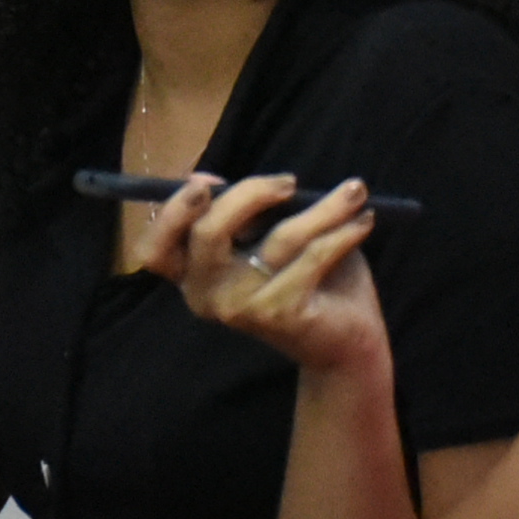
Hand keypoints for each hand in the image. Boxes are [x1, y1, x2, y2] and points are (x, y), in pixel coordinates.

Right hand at [143, 173, 389, 376]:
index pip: (154, 251)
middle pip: (208, 232)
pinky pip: (315, 255)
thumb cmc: (302, 280)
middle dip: (248, 194)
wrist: (345, 342)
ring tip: (354, 192)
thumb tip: (202, 176)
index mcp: (193, 277)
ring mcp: (243, 308)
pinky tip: (363, 220)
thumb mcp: (264, 238)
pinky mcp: (281, 313)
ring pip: (280, 237)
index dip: (171, 213)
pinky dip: (344, 231)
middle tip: (289, 182)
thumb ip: (236, 211)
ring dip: (325, 207)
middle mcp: (208, 297)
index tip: (205, 184)